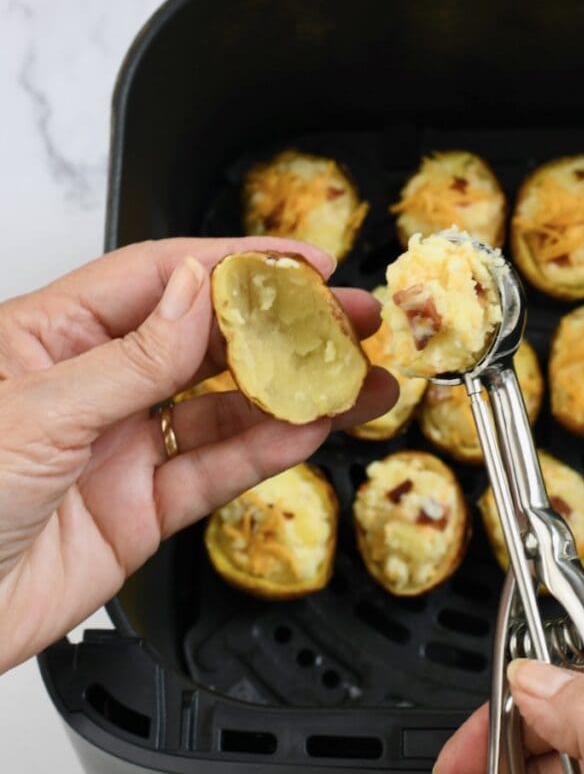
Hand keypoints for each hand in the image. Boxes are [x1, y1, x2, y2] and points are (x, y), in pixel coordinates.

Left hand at [0, 237, 397, 672]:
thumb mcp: (36, 411)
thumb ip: (132, 356)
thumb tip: (197, 290)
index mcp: (51, 336)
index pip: (160, 278)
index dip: (237, 264)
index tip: (301, 264)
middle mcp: (93, 385)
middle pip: (209, 341)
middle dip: (285, 328)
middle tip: (352, 321)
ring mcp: (120, 447)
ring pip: (226, 408)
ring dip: (295, 393)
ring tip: (356, 382)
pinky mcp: (139, 509)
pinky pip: (217, 471)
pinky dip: (267, 452)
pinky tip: (309, 431)